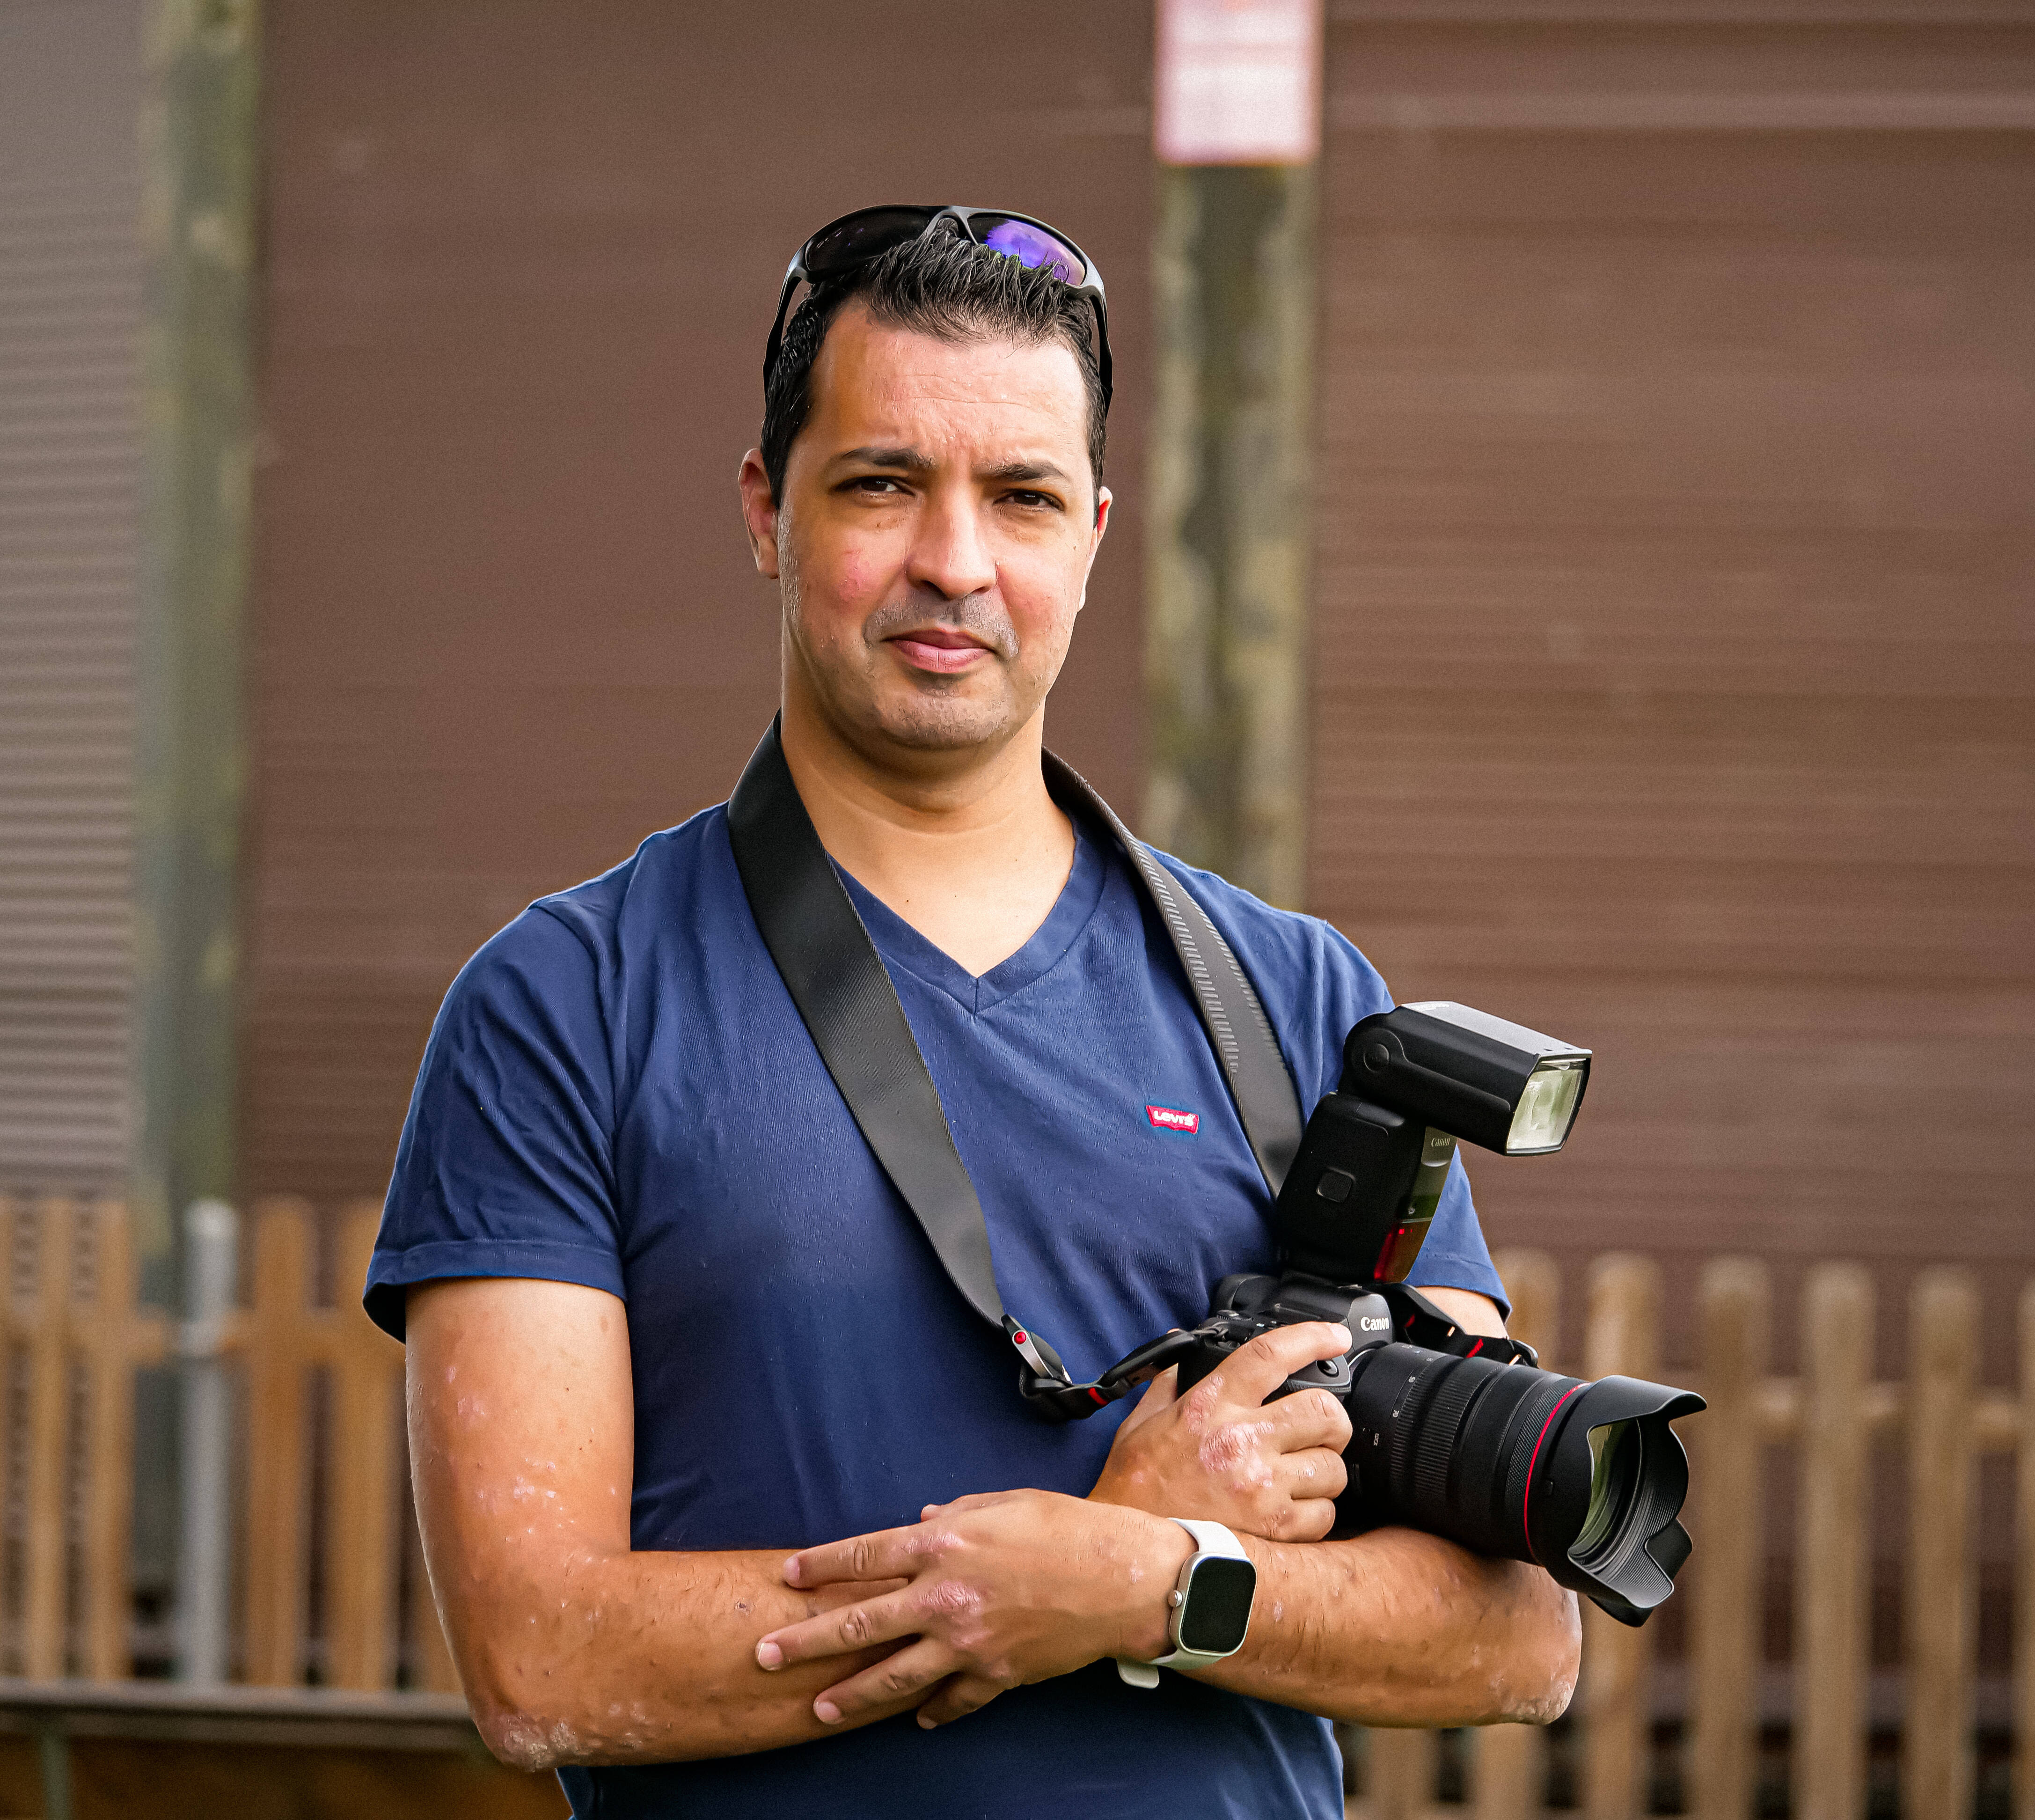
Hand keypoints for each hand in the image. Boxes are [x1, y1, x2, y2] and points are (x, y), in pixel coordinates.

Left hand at [753, 1490, 1191, 1729]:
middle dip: (807, 1642)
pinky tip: (915, 1719)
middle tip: (766, 1654)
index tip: (787, 1575)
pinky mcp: (995, 1675)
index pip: (863, 1555)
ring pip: (893, 1677)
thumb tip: (924, 1520)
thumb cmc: (1067, 1527)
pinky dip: (931, 1711)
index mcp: (944, 1544)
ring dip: (851, 1695)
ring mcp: (968, 1643)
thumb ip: (957, 1513)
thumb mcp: (1005, 1502)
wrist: (1124, 1578)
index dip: (820, 1565)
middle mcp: (945, 1596)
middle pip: (860, 1623)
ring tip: (818, 1707)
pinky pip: (951, 1701)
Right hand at [1088, 1321, 1352, 1541]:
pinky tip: (1295, 1510)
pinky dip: (1317, 1512)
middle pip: (1323, 1410)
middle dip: (1331, 1418)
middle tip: (1320, 1428)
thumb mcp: (1140, 1425)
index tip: (1334, 1337)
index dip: (1312, 1337)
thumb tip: (1177, 1353)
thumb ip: (1167, 1384)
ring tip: (1303, 1475)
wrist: (1133, 1554)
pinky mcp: (1275, 1529)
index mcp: (1211, 1407)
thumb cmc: (1134, 1491)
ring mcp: (1262, 1486)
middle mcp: (1241, 1441)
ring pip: (1334, 1465)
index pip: (1270, 1355)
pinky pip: (1325, 1513)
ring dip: (1324, 1468)